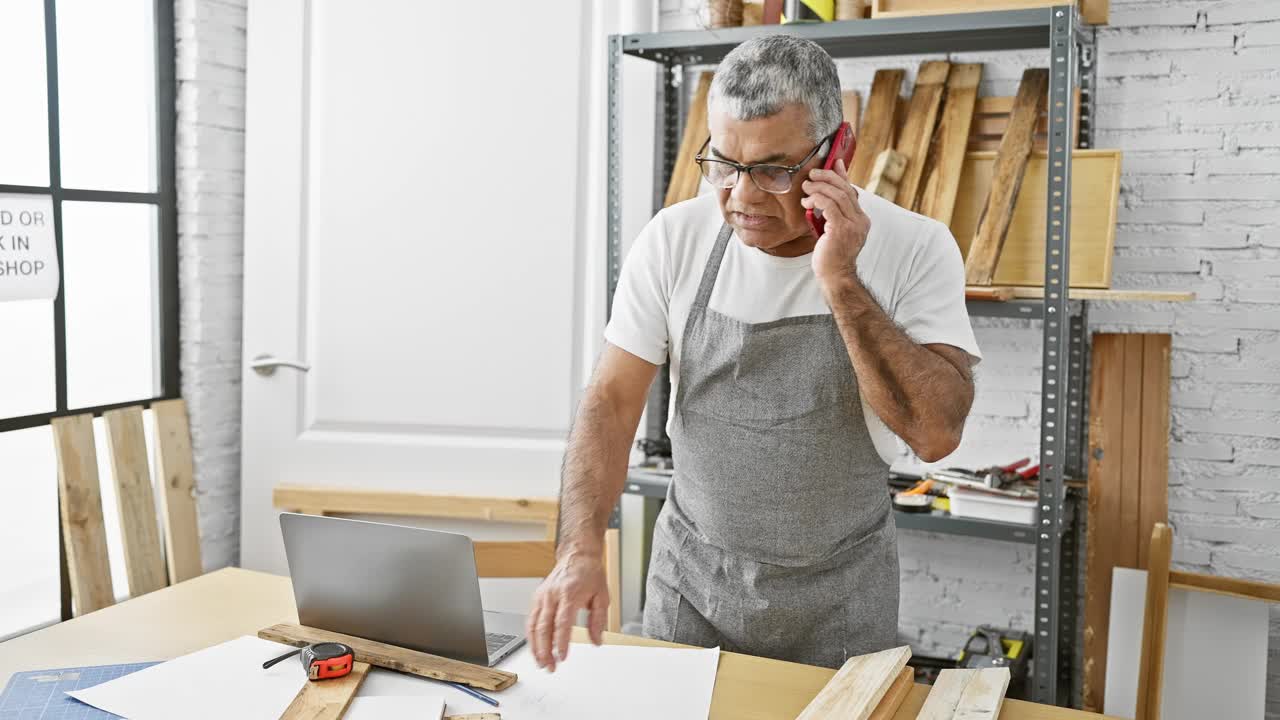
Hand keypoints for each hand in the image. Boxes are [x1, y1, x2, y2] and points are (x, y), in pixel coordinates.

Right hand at [527, 547, 609, 671]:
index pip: (562, 623)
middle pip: (543, 627)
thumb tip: (597, 641)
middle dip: (545, 650)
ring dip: (535, 647)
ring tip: (541, 662)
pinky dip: (531, 636)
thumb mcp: (602, 596)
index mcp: (569, 594)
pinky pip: (531, 620)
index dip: (560, 642)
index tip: (562, 657)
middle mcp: (552, 595)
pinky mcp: (537, 598)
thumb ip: (599, 621)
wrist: (577, 556)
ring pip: (532, 626)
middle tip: (550, 666)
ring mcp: (542, 596)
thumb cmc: (589, 574)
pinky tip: (536, 647)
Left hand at [800, 158, 870, 291]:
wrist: (835, 276)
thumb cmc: (832, 255)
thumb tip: (824, 194)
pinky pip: (829, 206)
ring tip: (806, 187)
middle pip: (845, 189)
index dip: (842, 175)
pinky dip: (817, 199)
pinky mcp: (841, 230)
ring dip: (819, 188)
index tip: (833, 162)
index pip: (852, 191)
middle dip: (827, 178)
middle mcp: (861, 221)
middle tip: (812, 174)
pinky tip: (807, 201)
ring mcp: (853, 225)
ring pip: (837, 195)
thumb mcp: (834, 229)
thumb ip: (833, 212)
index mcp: (862, 219)